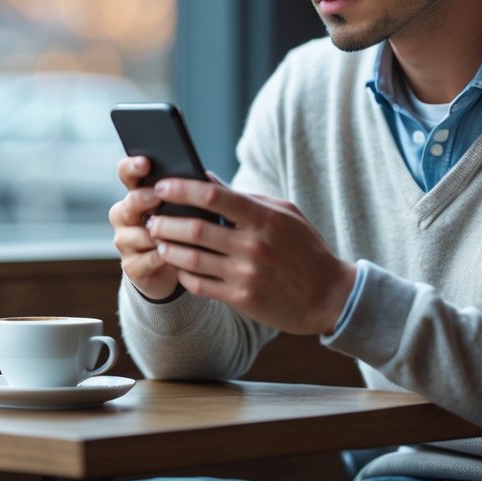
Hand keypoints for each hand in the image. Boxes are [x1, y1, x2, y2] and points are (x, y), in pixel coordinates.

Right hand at [108, 156, 179, 300]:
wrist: (177, 268)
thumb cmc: (184, 230)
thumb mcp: (187, 210)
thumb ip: (188, 193)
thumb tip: (204, 177)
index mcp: (138, 194)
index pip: (127, 174)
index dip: (132, 167)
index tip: (145, 163)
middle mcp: (126, 215)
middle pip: (129, 203)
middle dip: (144, 199)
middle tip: (158, 196)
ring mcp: (126, 241)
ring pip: (136, 235)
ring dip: (156, 233)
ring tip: (173, 232)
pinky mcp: (132, 266)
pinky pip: (146, 259)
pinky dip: (163, 257)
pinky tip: (175, 255)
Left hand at [147, 176, 357, 334]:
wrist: (329, 296)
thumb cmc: (305, 249)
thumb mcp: (285, 214)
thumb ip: (248, 197)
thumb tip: (207, 180)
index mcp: (265, 218)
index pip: (215, 196)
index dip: (183, 189)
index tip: (163, 185)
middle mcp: (254, 245)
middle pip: (196, 228)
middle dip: (166, 220)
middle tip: (151, 215)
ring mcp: (247, 275)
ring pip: (192, 259)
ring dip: (169, 246)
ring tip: (157, 238)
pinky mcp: (242, 300)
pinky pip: (200, 285)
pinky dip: (183, 273)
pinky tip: (177, 264)